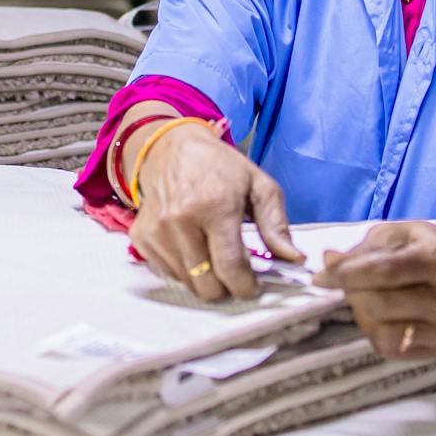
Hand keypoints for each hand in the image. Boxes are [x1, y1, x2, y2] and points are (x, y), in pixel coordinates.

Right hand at [129, 124, 301, 302]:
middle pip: (206, 283)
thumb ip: (277, 225)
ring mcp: (157, 230)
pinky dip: (183, 270)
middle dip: (226, 286)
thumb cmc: (220, 167)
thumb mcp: (258, 186)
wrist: (170, 147)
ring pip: (186, 282)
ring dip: (204, 278)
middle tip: (234, 272)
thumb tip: (295, 259)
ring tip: (213, 255)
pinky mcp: (141, 236)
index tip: (253, 287)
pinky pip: (166, 272)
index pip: (230, 267)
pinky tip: (192, 249)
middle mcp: (181, 220)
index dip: (245, 287)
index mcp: (216, 206)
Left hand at [314, 221, 435, 360]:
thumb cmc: (416, 247)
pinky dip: (374, 333)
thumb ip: (360, 251)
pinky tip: (381, 317)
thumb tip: (328, 261)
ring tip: (367, 299)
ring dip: (363, 315)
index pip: (384, 271)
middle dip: (354, 294)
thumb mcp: (391, 234)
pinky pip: (390, 350)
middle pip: (380, 304)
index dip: (346, 275)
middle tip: (348, 285)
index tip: (319, 278)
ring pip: (384, 332)